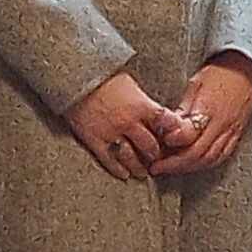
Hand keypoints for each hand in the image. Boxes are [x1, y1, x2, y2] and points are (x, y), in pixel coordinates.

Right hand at [65, 70, 185, 182]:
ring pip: (131, 157)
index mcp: (142, 106)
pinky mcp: (94, 140)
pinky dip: (118, 169)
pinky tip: (124, 175)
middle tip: (158, 159)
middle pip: (150, 145)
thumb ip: (143, 100)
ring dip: (139, 167)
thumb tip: (154, 110)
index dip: (173, 132)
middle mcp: (129, 122)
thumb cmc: (104, 76)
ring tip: (143, 172)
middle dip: (156, 154)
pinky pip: (109, 159)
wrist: (76, 78)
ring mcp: (112, 133)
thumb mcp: (131, 84)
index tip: (175, 138)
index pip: (166, 123)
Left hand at [146, 53, 251, 175]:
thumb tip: (167, 127)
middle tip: (156, 167)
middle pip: (197, 154)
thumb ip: (183, 109)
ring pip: (209, 159)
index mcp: (209, 109)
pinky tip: (194, 164)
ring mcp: (231, 132)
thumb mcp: (195, 84)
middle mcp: (221, 124)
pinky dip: (205, 164)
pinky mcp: (237, 135)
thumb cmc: (220, 73)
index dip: (170, 144)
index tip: (156, 148)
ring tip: (171, 168)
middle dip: (174, 164)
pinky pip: (221, 157)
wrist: (247, 68)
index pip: (188, 136)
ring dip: (188, 167)